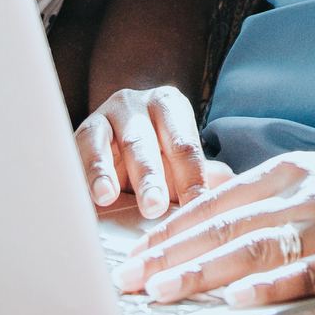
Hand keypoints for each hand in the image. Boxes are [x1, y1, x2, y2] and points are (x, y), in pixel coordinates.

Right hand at [75, 86, 231, 218]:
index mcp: (170, 106)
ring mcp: (106, 114)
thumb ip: (203, 174)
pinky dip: (84, 172)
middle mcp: (137, 103)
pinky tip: (89, 193)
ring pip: (105, 143)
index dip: (191, 180)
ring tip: (109, 197)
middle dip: (150, 177)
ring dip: (108, 172)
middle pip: (146, 142)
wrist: (112, 141)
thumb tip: (234, 187)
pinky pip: (80, 149)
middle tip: (154, 207)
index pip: (184, 146)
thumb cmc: (154, 155)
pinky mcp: (81, 130)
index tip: (196, 211)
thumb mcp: (177, 163)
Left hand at [112, 151, 314, 307]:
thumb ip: (264, 195)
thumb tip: (205, 217)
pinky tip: (237, 299)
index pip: (215, 201)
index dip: (170, 229)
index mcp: (289, 169)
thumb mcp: (314, 178)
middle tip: (130, 279)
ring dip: (203, 272)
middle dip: (171, 254)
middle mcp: (304, 192)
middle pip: (224, 225)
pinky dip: (269, 286)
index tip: (133, 252)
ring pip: (255, 249)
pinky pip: (306, 274)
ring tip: (163, 291)